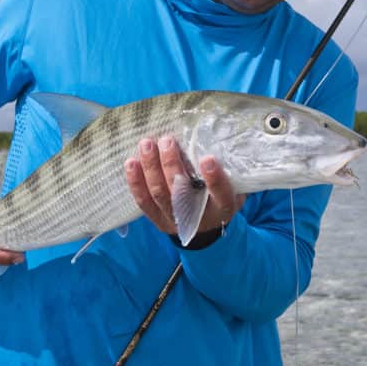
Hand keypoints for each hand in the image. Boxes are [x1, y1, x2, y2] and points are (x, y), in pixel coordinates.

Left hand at [124, 136, 244, 238]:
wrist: (206, 226)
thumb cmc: (220, 196)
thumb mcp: (235, 186)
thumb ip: (229, 170)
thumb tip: (219, 138)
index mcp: (222, 209)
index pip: (221, 195)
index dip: (214, 179)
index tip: (208, 159)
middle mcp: (198, 217)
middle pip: (182, 192)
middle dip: (172, 165)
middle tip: (167, 141)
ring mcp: (175, 221)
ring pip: (159, 194)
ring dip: (151, 168)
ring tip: (147, 144)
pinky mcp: (158, 220)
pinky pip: (144, 202)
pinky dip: (136, 182)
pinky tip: (131, 163)